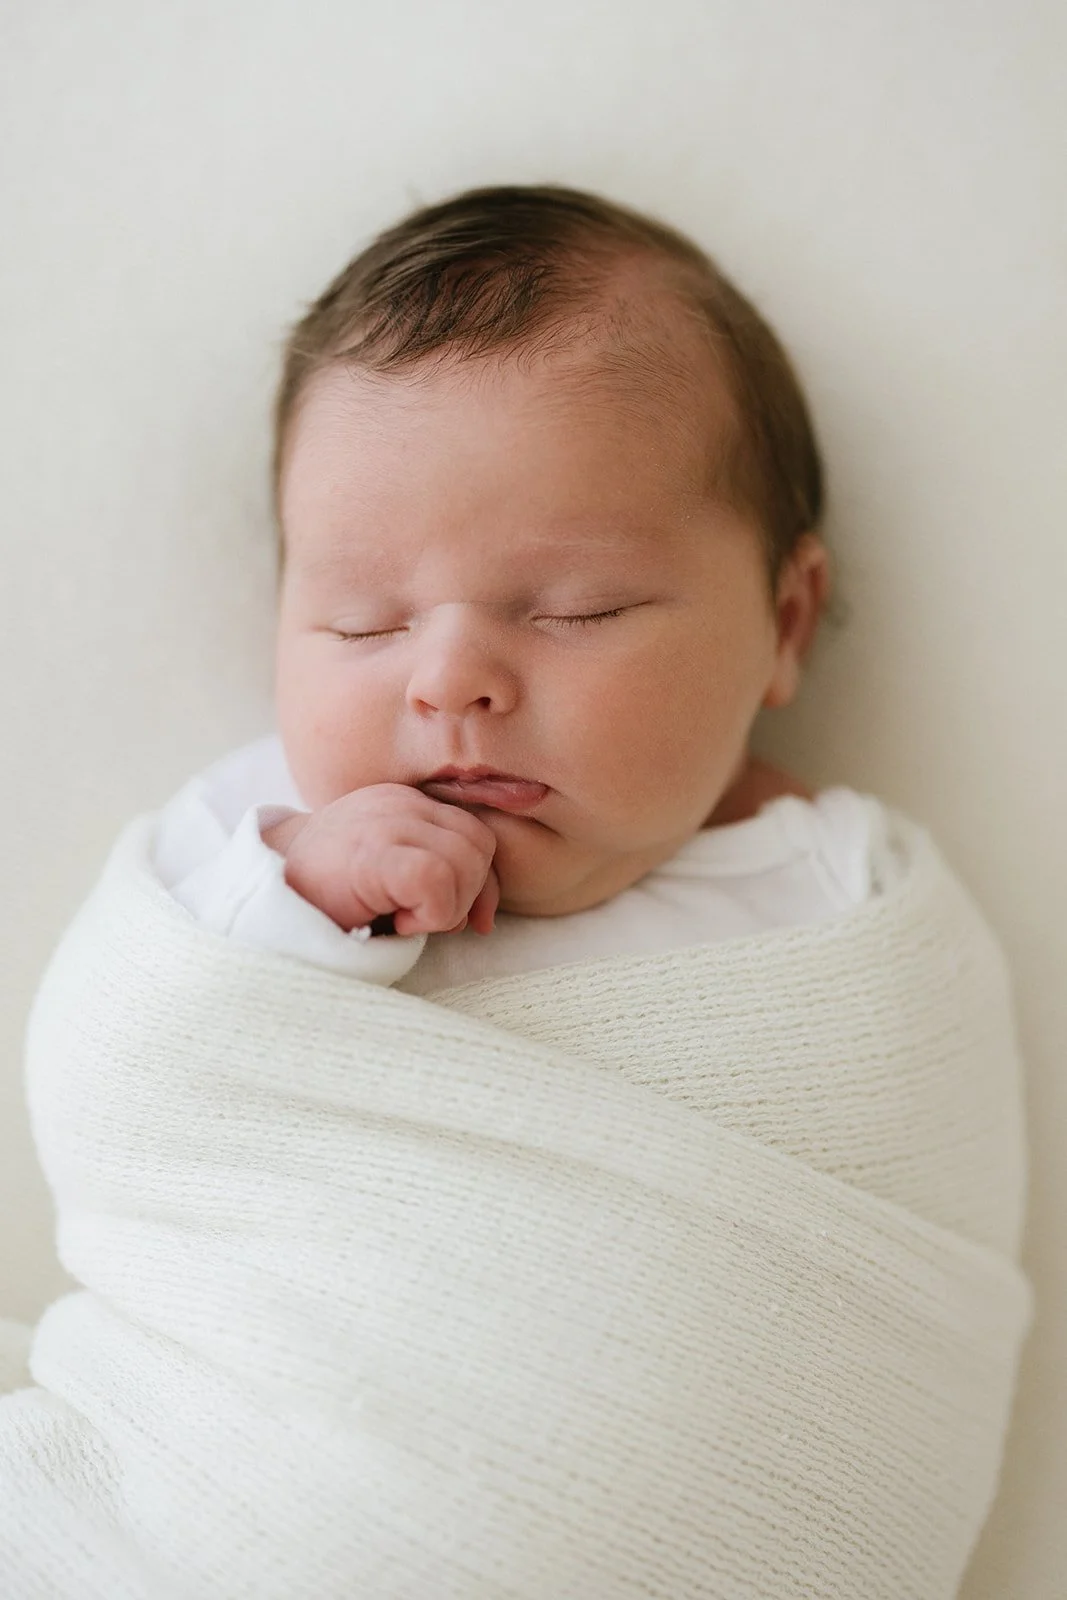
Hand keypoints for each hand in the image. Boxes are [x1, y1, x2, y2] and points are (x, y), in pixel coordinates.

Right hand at [261, 784, 498, 936]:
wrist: (263, 904)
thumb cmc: (329, 901)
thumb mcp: (392, 882)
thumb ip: (442, 883)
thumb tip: (485, 920)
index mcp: (404, 803)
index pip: (477, 833)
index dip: (481, 883)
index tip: (464, 919)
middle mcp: (397, 803)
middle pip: (479, 844)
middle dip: (467, 894)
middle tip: (423, 917)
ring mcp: (382, 823)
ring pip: (463, 862)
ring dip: (447, 907)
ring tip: (403, 916)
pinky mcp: (371, 854)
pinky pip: (435, 880)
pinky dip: (430, 914)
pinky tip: (397, 921)